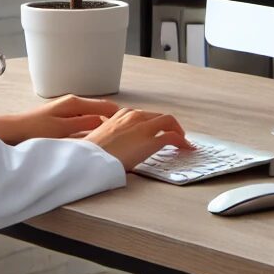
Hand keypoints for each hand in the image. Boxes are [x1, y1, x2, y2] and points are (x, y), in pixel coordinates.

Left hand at [0, 95, 119, 144]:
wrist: (13, 131)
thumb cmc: (34, 129)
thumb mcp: (62, 130)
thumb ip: (84, 125)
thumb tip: (103, 122)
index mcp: (75, 104)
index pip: (106, 107)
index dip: (120, 116)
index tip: (131, 125)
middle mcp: (73, 104)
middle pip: (101, 110)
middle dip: (114, 120)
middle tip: (125, 132)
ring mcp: (68, 111)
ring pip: (93, 116)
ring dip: (102, 125)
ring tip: (113, 136)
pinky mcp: (63, 119)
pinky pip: (84, 121)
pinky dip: (92, 128)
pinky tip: (93, 138)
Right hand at [74, 107, 194, 171]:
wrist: (88, 159)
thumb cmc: (91, 152)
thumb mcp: (101, 136)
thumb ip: (112, 134)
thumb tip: (116, 143)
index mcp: (121, 114)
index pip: (144, 115)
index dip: (154, 123)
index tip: (157, 130)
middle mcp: (134, 116)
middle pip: (159, 116)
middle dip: (168, 126)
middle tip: (174, 135)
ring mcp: (143, 127)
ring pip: (169, 121)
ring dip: (177, 131)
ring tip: (182, 141)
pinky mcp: (151, 141)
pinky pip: (172, 137)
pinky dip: (182, 141)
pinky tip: (185, 148)